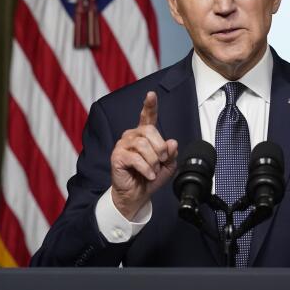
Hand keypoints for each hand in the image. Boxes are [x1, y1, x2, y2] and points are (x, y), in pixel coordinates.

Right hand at [110, 91, 178, 219]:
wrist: (137, 195)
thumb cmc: (149, 178)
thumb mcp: (167, 166)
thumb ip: (171, 153)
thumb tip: (172, 142)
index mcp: (144, 135)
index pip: (147, 116)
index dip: (150, 105)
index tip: (151, 95)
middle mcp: (132, 136)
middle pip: (150, 130)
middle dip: (160, 148)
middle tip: (161, 161)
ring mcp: (123, 145)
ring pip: (143, 144)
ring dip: (153, 160)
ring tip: (153, 170)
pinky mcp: (117, 156)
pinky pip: (135, 157)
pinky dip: (146, 168)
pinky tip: (148, 175)